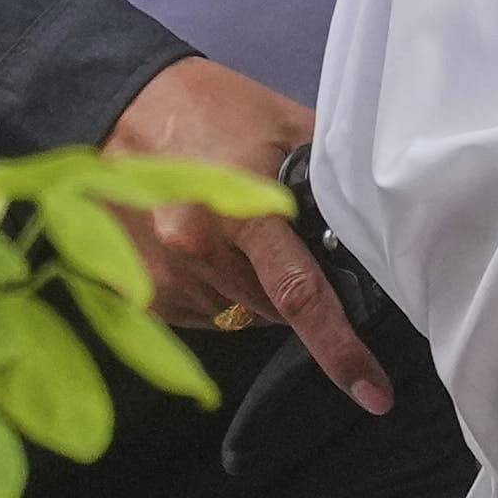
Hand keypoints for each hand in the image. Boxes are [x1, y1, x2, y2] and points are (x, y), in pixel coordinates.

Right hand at [106, 54, 386, 410]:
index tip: (373, 393)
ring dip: (252, 286)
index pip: (301, 297)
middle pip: (275, 310)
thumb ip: (329, 179)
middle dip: (295, 286)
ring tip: (233, 226)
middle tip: (283, 232)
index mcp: (238, 215)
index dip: (341, 349)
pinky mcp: (141, 291)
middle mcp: (195, 255)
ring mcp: (164, 277)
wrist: (117, 103)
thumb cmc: (206, 108)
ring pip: (240, 313)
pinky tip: (205, 242)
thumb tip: (379, 223)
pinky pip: (203, 311)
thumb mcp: (283, 126)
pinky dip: (216, 288)